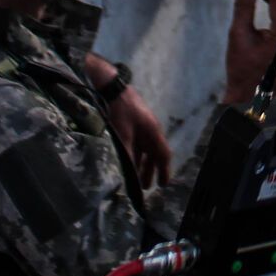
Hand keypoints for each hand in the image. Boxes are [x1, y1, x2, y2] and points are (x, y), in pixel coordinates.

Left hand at [86, 54, 171, 190]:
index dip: (164, 171)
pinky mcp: (131, 124)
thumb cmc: (120, 110)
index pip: (163, 155)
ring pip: (144, 150)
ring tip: (135, 178)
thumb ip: (127, 156)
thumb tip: (128, 176)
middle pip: (154, 154)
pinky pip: (136, 144)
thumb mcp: (123, 136)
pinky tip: (126, 161)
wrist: (111, 87)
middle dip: (151, 171)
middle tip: (146, 187)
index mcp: (153, 132)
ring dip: (141, 164)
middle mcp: (150, 130)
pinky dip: (134, 155)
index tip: (163, 185)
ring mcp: (141, 127)